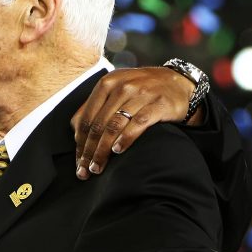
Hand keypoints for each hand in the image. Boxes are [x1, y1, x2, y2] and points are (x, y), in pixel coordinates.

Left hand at [71, 67, 196, 179]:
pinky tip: (118, 150)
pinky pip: (138, 123)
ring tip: (97, 166)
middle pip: (99, 124)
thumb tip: (74, 129)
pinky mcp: (159, 104)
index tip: (78, 160)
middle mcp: (122, 87)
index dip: (80, 142)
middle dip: (89, 150)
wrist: (177, 82)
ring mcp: (141, 94)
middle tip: (84, 169)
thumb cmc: (142, 90)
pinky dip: (126, 138)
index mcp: (107, 83)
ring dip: (103, 150)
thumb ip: (96, 106)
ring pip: (114, 126)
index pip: (87, 117)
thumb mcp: (116, 89)